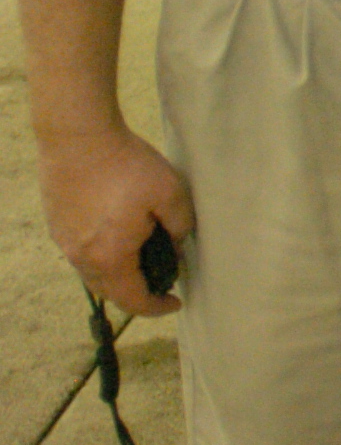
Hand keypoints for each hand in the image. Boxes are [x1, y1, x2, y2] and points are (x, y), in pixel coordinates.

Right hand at [37, 125, 192, 315]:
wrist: (78, 137)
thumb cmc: (127, 166)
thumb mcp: (170, 193)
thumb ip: (181, 225)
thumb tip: (178, 243)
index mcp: (110, 257)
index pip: (133, 300)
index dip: (156, 307)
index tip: (175, 302)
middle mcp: (81, 257)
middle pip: (110, 290)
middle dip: (136, 292)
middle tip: (161, 280)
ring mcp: (63, 241)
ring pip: (92, 272)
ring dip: (117, 273)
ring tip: (141, 258)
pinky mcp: (56, 223)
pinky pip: (81, 252)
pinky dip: (101, 254)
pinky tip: (117, 234)